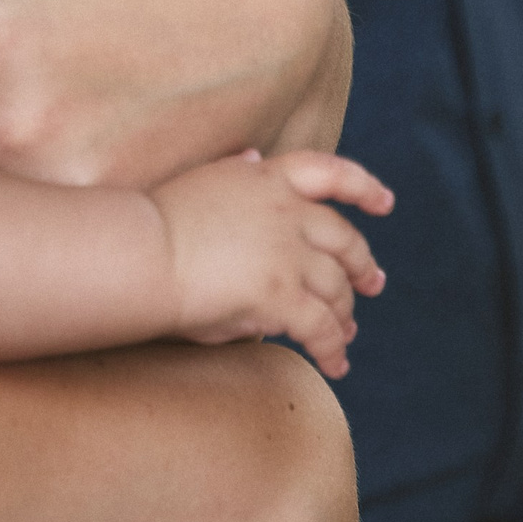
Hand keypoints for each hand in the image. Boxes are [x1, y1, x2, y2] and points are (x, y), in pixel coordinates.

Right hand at [155, 150, 391, 377]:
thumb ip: (236, 172)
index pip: (330, 172)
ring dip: (344, 314)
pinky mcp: (280, 295)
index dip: (364, 187)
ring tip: (345, 334)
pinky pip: (321, 327)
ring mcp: (287, 253)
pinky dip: (333, 348)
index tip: (385, 203)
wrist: (137, 253)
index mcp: (267, 177)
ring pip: (336, 287)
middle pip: (343, 239)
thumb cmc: (154, 223)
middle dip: (362, 265)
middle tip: (373, 284)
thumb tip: (252, 157)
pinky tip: (335, 364)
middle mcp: (287, 211)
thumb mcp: (203, 180)